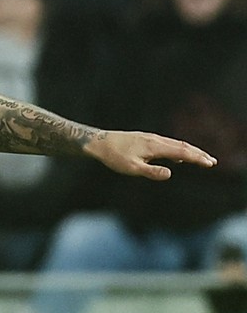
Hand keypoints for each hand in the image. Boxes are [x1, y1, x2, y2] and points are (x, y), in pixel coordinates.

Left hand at [88, 131, 216, 179]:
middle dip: (198, 154)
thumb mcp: (131, 168)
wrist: (98, 142)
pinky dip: (178, 149)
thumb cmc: (114, 157)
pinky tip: (178, 157)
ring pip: (175, 144)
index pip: (182, 152)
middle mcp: (156, 140)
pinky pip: (167, 144)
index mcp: (155, 147)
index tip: (210, 164)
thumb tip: (170, 174)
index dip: (197, 158)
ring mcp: (151, 138)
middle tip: (212, 162)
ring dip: (190, 151)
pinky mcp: (146, 139)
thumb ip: (151, 171)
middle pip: (182, 146)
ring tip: (201, 159)